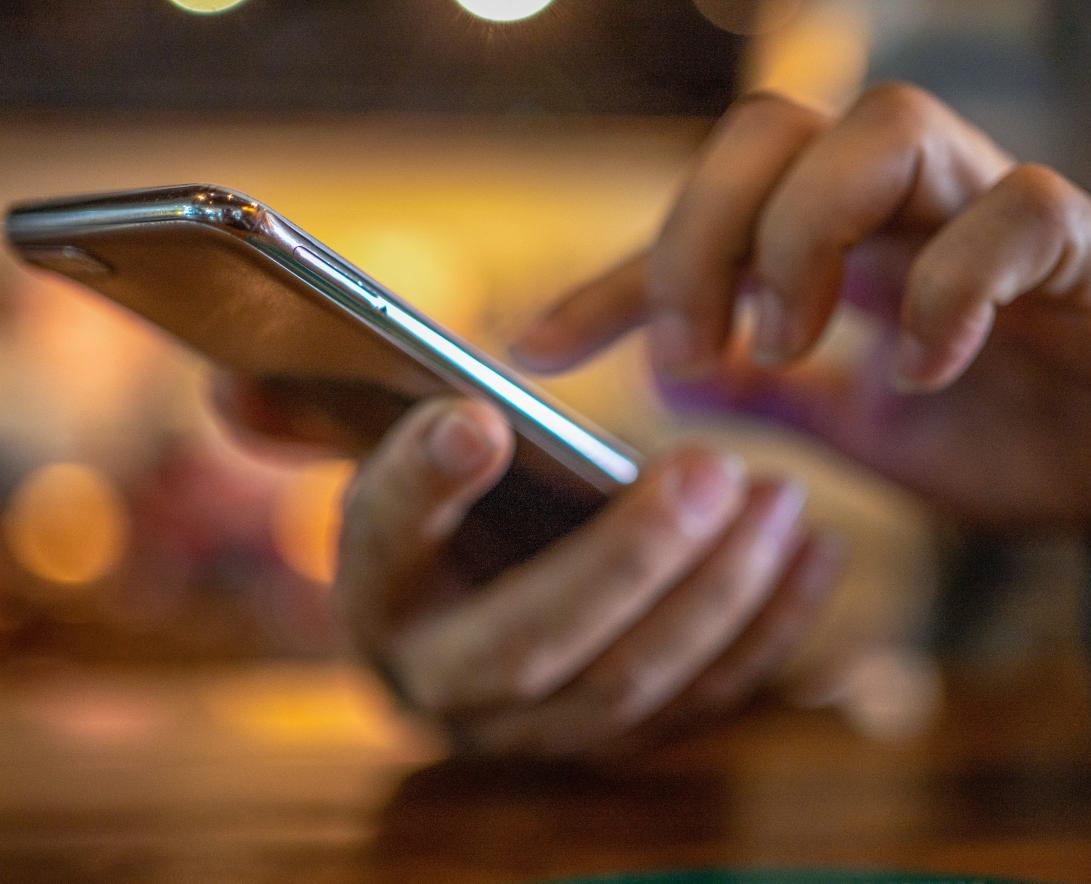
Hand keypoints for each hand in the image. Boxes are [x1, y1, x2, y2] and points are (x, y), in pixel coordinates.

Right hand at [214, 379, 839, 756]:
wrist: (488, 624)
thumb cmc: (444, 532)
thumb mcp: (384, 470)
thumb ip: (327, 424)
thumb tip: (235, 390)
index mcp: (381, 602)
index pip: (386, 543)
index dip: (422, 484)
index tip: (476, 413)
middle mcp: (454, 688)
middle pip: (542, 641)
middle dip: (632, 562)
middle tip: (711, 472)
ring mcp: (547, 729)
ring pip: (639, 683)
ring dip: (720, 595)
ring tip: (781, 500)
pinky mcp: (626, 739)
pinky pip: (705, 702)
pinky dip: (768, 633)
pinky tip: (816, 555)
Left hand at [513, 85, 1090, 539]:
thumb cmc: (1012, 435)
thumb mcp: (858, 430)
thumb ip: (773, 396)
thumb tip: (671, 376)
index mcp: (843, 240)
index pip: (703, 217)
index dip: (609, 277)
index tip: (535, 348)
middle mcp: (908, 200)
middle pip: (772, 126)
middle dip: (703, 236)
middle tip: (693, 354)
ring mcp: (996, 207)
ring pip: (883, 126)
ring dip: (804, 241)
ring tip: (786, 348)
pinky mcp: (1085, 245)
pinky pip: (1014, 213)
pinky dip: (946, 291)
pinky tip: (921, 372)